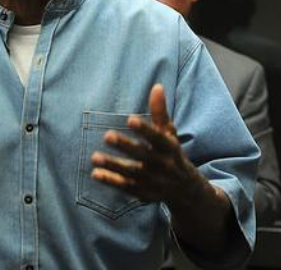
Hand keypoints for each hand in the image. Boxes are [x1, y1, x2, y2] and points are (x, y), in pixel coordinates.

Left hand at [90, 84, 202, 206]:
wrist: (186, 189)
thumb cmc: (171, 153)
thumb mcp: (169, 133)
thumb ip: (160, 112)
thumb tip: (157, 86)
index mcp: (170, 148)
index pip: (157, 138)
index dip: (144, 130)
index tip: (129, 119)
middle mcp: (164, 166)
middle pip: (143, 156)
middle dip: (125, 146)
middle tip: (106, 136)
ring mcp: (154, 181)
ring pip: (132, 173)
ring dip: (113, 166)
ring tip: (94, 158)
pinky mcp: (144, 193)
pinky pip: (126, 188)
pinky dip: (111, 181)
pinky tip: (96, 174)